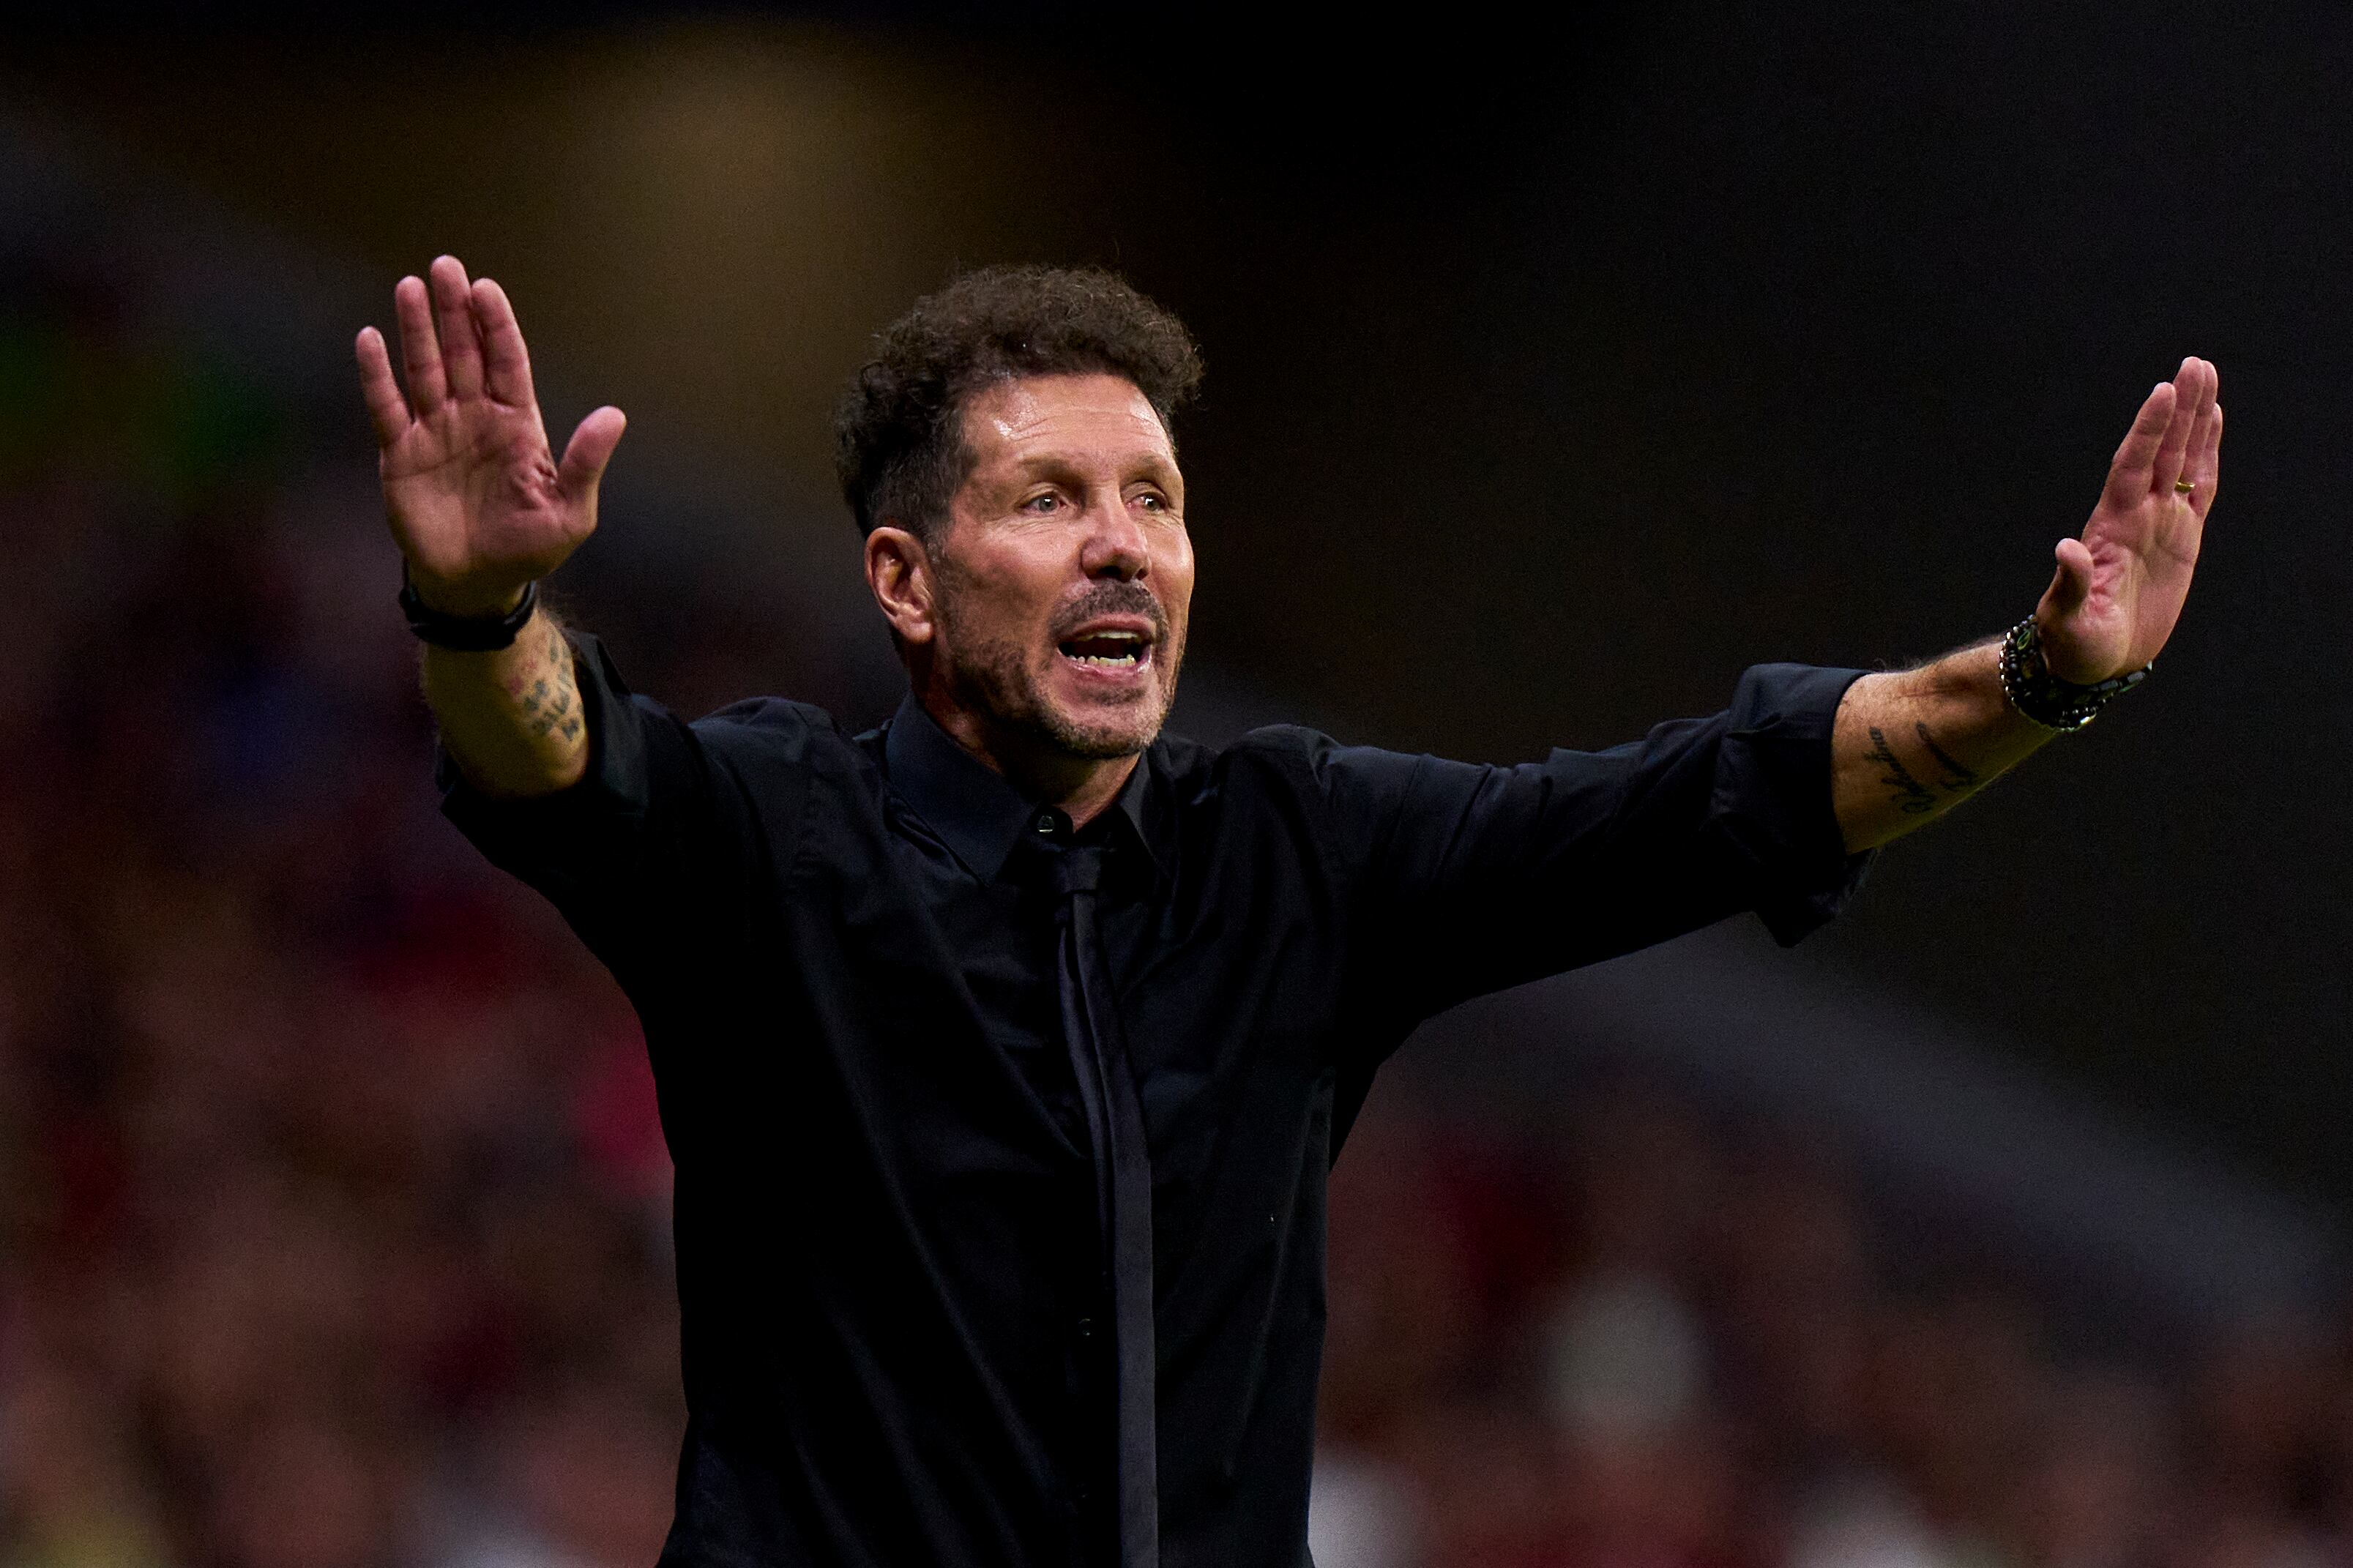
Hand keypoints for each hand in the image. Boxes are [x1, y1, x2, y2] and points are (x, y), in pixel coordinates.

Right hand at [355, 255, 624, 616]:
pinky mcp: (402, 454)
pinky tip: (370, 338)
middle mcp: (475, 417)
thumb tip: (615, 415)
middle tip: (446, 266)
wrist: (477, 583)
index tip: (486, 289)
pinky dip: (377, 375)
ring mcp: (436, 431)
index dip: (496, 325)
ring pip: (425, 369)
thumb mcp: (571, 511)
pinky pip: (388, 407)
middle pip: (463, 353)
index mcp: (517, 423)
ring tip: (411, 286)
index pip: (507, 361)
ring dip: (417, 330)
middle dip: (455, 311)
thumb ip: (586, 462)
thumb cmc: (529, 547)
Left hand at [2036, 355, 2221, 682]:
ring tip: (2206, 375)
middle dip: (2179, 409)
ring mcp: (2159, 522)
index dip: (2149, 431)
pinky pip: (2200, 487)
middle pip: (2162, 451)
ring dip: (2195, 419)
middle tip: (2196, 363)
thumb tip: (2065, 549)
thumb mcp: (2066, 619)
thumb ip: (2068, 584)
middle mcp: (2136, 515)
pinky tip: (2214, 422)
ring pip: (2183, 460)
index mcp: (2110, 528)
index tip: (2163, 392)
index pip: (2132, 467)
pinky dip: (2208, 454)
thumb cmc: (2073, 643)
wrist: (2090, 661)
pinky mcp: (2182, 537)